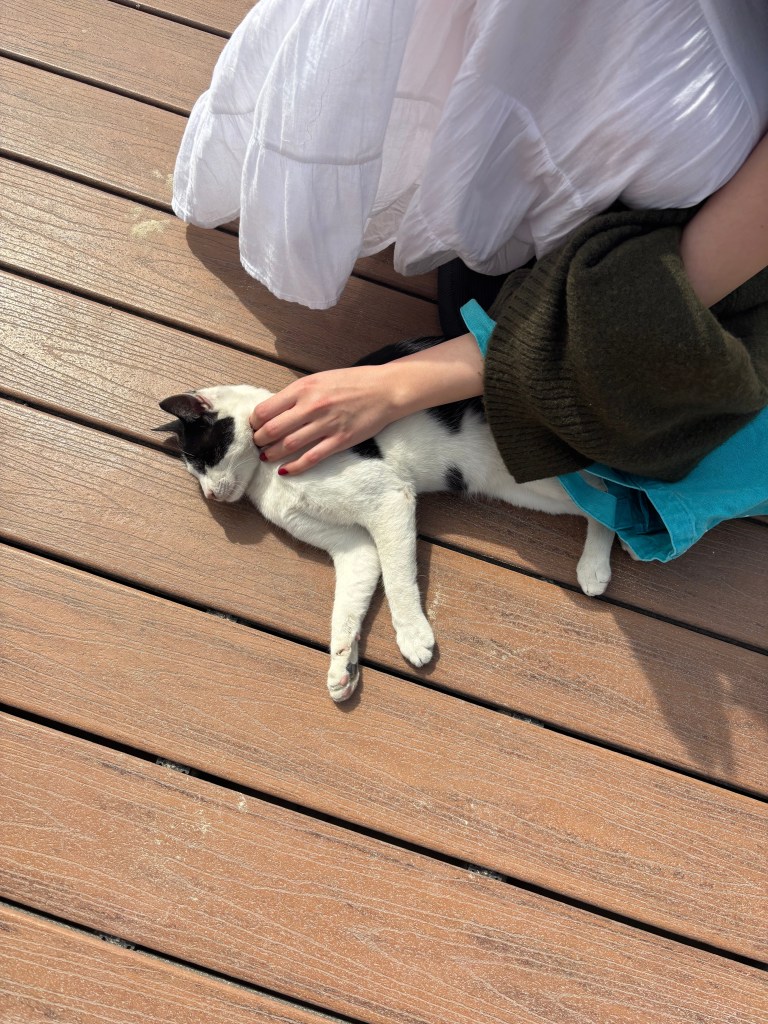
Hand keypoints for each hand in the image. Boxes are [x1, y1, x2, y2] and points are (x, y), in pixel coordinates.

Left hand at [249, 364, 399, 474]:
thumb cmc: (352, 382)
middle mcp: (312, 406)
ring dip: (272, 454)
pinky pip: (311, 458)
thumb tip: (274, 410)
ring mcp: (326, 425)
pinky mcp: (340, 440)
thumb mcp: (319, 380)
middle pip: (273, 430)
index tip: (254, 427)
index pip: (266, 409)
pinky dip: (295, 467)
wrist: (385, 389)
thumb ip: (298, 394)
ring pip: (288, 445)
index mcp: (304, 388)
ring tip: (266, 457)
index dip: (254, 422)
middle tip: (257, 445)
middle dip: (259, 441)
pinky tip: (285, 471)